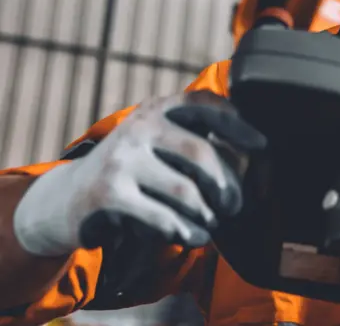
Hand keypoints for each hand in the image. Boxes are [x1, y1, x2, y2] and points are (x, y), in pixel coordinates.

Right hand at [13, 90, 264, 256]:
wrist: (70, 196)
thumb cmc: (137, 167)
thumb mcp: (163, 140)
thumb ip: (201, 139)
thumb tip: (262, 157)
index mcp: (161, 107)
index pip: (208, 106)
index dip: (240, 125)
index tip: (264, 146)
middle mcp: (141, 126)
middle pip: (202, 155)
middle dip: (228, 185)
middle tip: (235, 206)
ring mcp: (123, 158)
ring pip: (186, 193)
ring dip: (207, 216)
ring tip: (212, 225)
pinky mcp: (109, 195)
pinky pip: (162, 218)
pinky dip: (185, 232)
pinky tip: (193, 237)